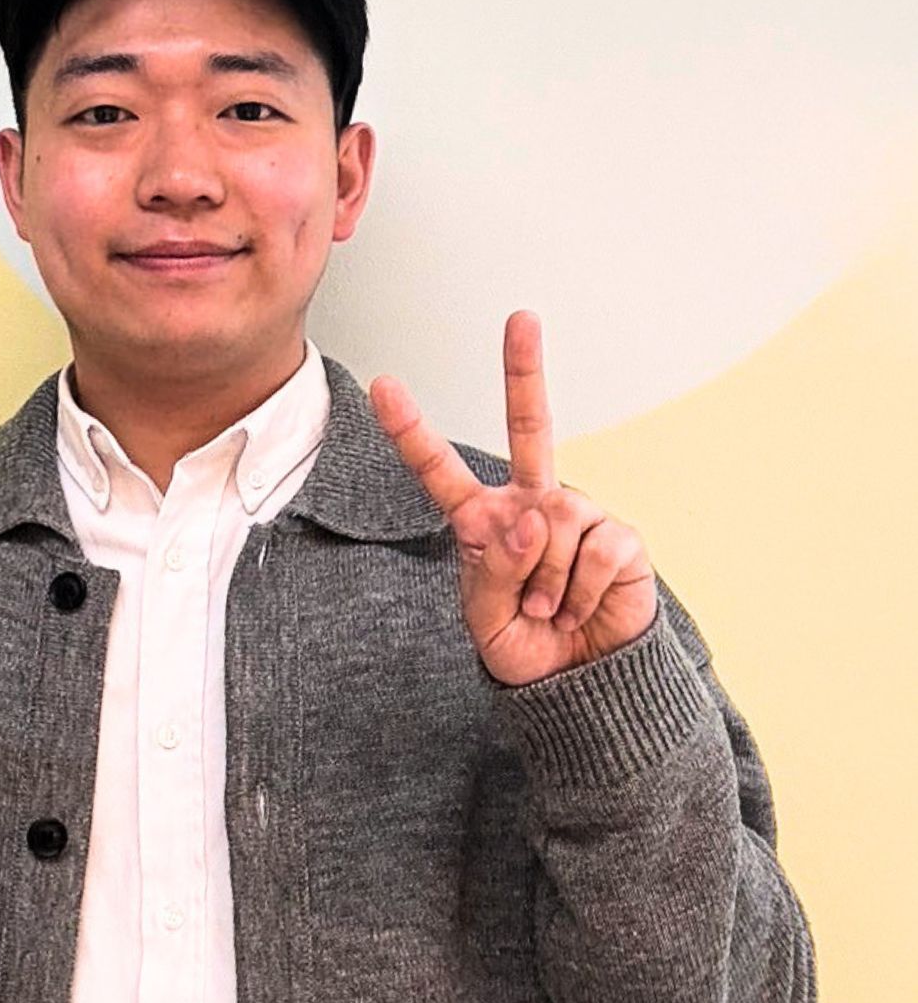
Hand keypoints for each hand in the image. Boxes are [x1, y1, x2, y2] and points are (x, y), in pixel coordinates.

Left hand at [369, 310, 656, 686]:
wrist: (580, 684)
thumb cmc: (525, 645)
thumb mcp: (485, 623)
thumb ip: (494, 572)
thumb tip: (534, 519)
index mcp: (483, 522)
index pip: (440, 471)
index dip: (412, 431)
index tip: (384, 386)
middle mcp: (530, 504)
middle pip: (529, 427)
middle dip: (525, 371)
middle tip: (522, 318)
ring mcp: (576, 514)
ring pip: (552, 529)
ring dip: (546, 586)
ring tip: (549, 612)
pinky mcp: (618, 537)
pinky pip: (594, 553)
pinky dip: (580, 593)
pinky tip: (579, 608)